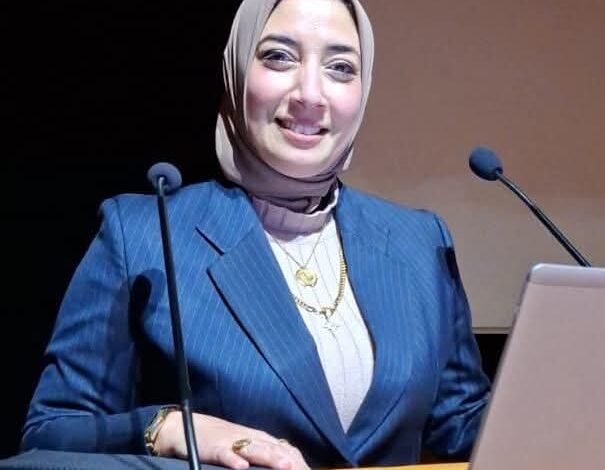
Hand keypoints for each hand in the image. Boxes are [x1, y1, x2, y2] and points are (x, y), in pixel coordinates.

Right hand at [154, 411, 309, 469]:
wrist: (187, 426)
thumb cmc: (218, 440)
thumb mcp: (244, 445)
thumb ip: (262, 454)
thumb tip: (285, 465)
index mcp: (259, 438)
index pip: (285, 449)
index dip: (299, 461)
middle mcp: (249, 438)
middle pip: (275, 448)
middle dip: (291, 462)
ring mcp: (232, 441)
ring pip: (255, 448)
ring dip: (271, 457)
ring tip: (285, 467)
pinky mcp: (215, 447)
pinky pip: (226, 453)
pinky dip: (234, 459)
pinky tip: (241, 467)